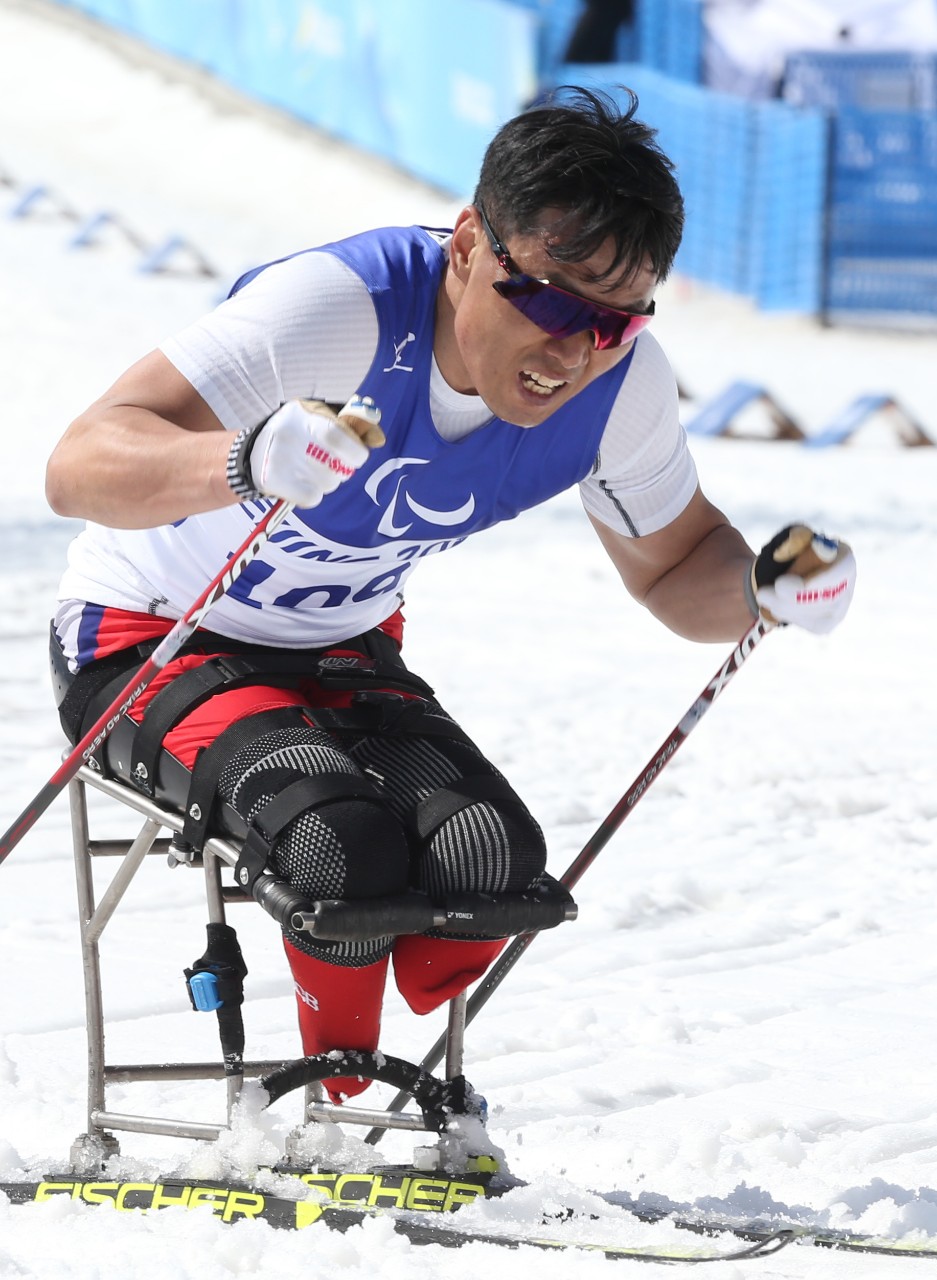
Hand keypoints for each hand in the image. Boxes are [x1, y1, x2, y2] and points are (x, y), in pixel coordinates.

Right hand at [227, 395, 383, 506]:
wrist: (256, 450)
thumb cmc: (299, 432)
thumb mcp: (324, 417)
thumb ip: (355, 426)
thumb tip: (378, 440)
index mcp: (305, 415)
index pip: (337, 435)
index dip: (356, 451)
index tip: (357, 455)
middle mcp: (290, 435)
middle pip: (338, 466)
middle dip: (341, 467)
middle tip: (328, 461)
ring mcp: (280, 459)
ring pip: (328, 483)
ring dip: (326, 480)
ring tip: (310, 468)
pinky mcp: (272, 480)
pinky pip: (311, 497)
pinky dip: (311, 494)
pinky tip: (301, 483)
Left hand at [751, 525, 855, 634]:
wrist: (776, 578)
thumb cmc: (783, 557)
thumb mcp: (783, 543)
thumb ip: (790, 540)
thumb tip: (798, 539)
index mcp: (842, 556)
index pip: (843, 568)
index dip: (819, 578)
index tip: (784, 584)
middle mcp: (848, 582)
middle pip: (830, 595)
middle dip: (793, 597)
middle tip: (762, 593)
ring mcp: (841, 606)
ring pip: (818, 613)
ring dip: (786, 607)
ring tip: (763, 596)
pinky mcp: (828, 623)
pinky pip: (813, 625)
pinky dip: (790, 617)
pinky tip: (775, 607)